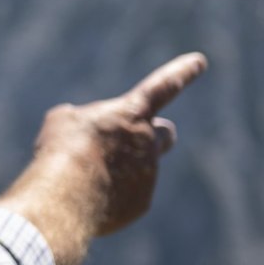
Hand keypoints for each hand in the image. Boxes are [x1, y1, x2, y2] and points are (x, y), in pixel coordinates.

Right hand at [33, 52, 208, 235]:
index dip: (181, 72)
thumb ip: (82, 121)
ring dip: (117, 169)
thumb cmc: (63, 151)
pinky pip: (128, 195)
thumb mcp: (62, 121)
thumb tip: (86, 135)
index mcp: (132, 113)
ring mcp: (148, 175)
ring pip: (138, 169)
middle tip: (132, 142)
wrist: (66, 198)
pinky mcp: (141, 203)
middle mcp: (148, 142)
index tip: (200, 61)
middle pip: (164, 135)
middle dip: (153, 136)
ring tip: (85, 176)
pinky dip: (112, 195)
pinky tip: (90, 196)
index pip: (163, 86)